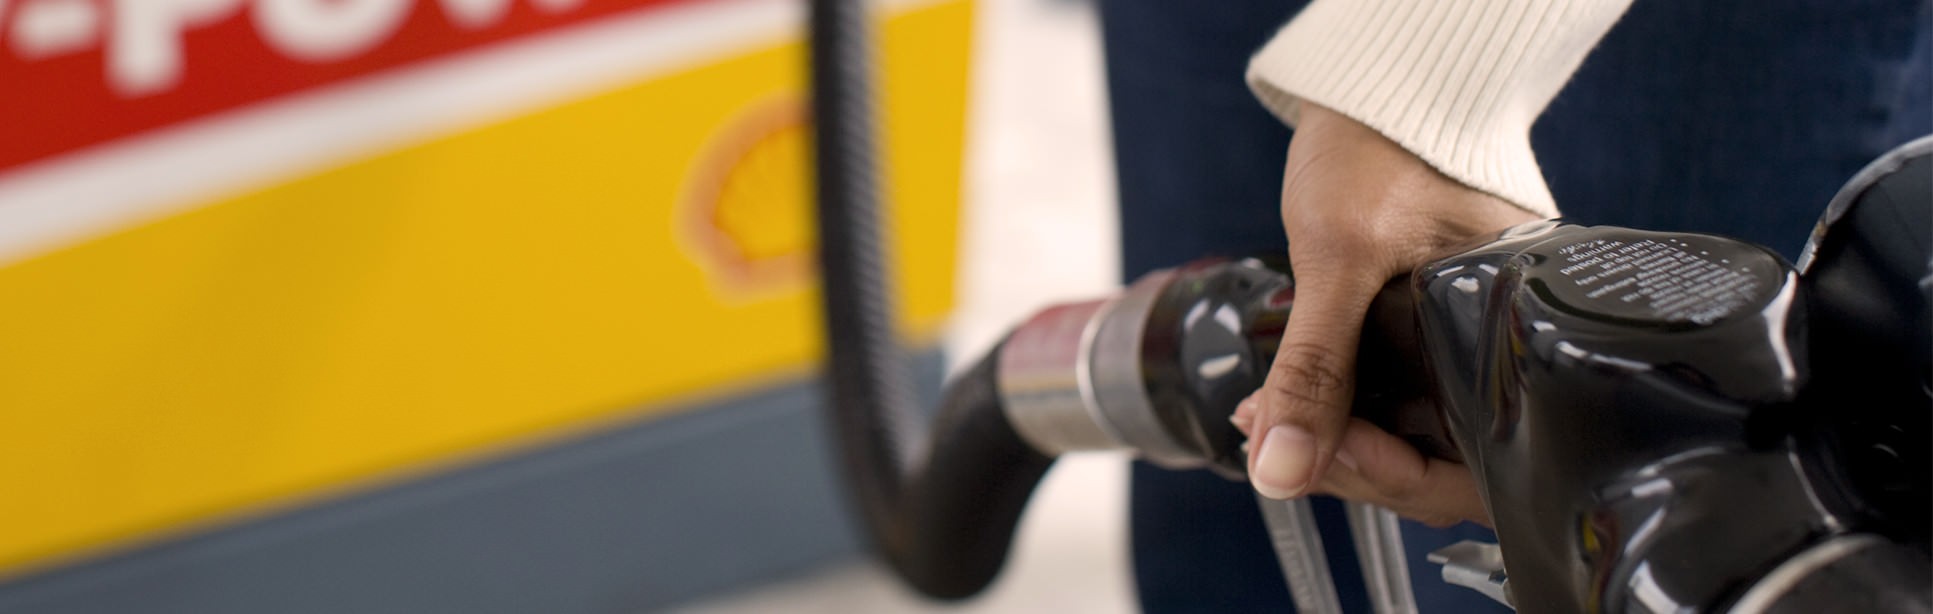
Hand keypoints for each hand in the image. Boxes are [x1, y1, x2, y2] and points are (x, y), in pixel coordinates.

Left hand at [1234, 103, 1537, 525]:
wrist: (1382, 91)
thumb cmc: (1383, 147)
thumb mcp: (1337, 258)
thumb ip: (1314, 369)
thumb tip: (1281, 470)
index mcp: (1516, 342)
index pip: (1472, 470)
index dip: (1391, 476)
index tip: (1315, 454)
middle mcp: (1503, 357)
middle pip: (1443, 469)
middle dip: (1354, 467)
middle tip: (1275, 443)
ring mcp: (1468, 351)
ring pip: (1415, 442)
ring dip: (1338, 445)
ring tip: (1267, 422)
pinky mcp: (1434, 341)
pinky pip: (1400, 406)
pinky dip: (1344, 415)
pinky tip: (1291, 405)